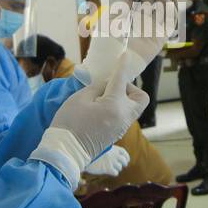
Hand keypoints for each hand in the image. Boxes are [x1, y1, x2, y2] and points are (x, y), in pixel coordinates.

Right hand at [30, 73, 149, 186]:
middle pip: (141, 97)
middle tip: (112, 86)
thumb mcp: (80, 98)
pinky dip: (119, 108)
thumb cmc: (69, 122)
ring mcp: (122, 127)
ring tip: (104, 97)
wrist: (66, 151)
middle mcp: (124, 116)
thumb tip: (106, 85)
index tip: (125, 55)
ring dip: (124, 98)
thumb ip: (97, 87)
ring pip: (134, 108)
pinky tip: (102, 108)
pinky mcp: (117, 134)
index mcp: (114, 104)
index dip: (122, 65)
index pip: (121, 79)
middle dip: (131, 88)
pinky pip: (125, 116)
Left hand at [78, 0, 170, 89]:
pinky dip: (171, 11)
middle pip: (151, 2)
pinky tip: (165, 1)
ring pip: (162, 11)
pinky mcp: (158, 40)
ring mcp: (150, 31)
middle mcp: (140, 23)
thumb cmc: (104, 41)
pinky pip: (169, 24)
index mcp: (128, 16)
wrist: (106, 63)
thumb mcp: (113, 15)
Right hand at [84, 145, 130, 176]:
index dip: (126, 157)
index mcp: (113, 148)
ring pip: (120, 167)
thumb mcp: (101, 146)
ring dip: (117, 169)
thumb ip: (108, 149)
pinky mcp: (108, 168)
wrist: (84, 155)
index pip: (124, 152)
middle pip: (124, 161)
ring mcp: (111, 162)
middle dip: (124, 164)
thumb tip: (111, 151)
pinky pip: (116, 173)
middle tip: (121, 166)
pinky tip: (110, 172)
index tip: (126, 160)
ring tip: (112, 168)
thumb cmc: (90, 150)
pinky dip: (114, 173)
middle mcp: (114, 155)